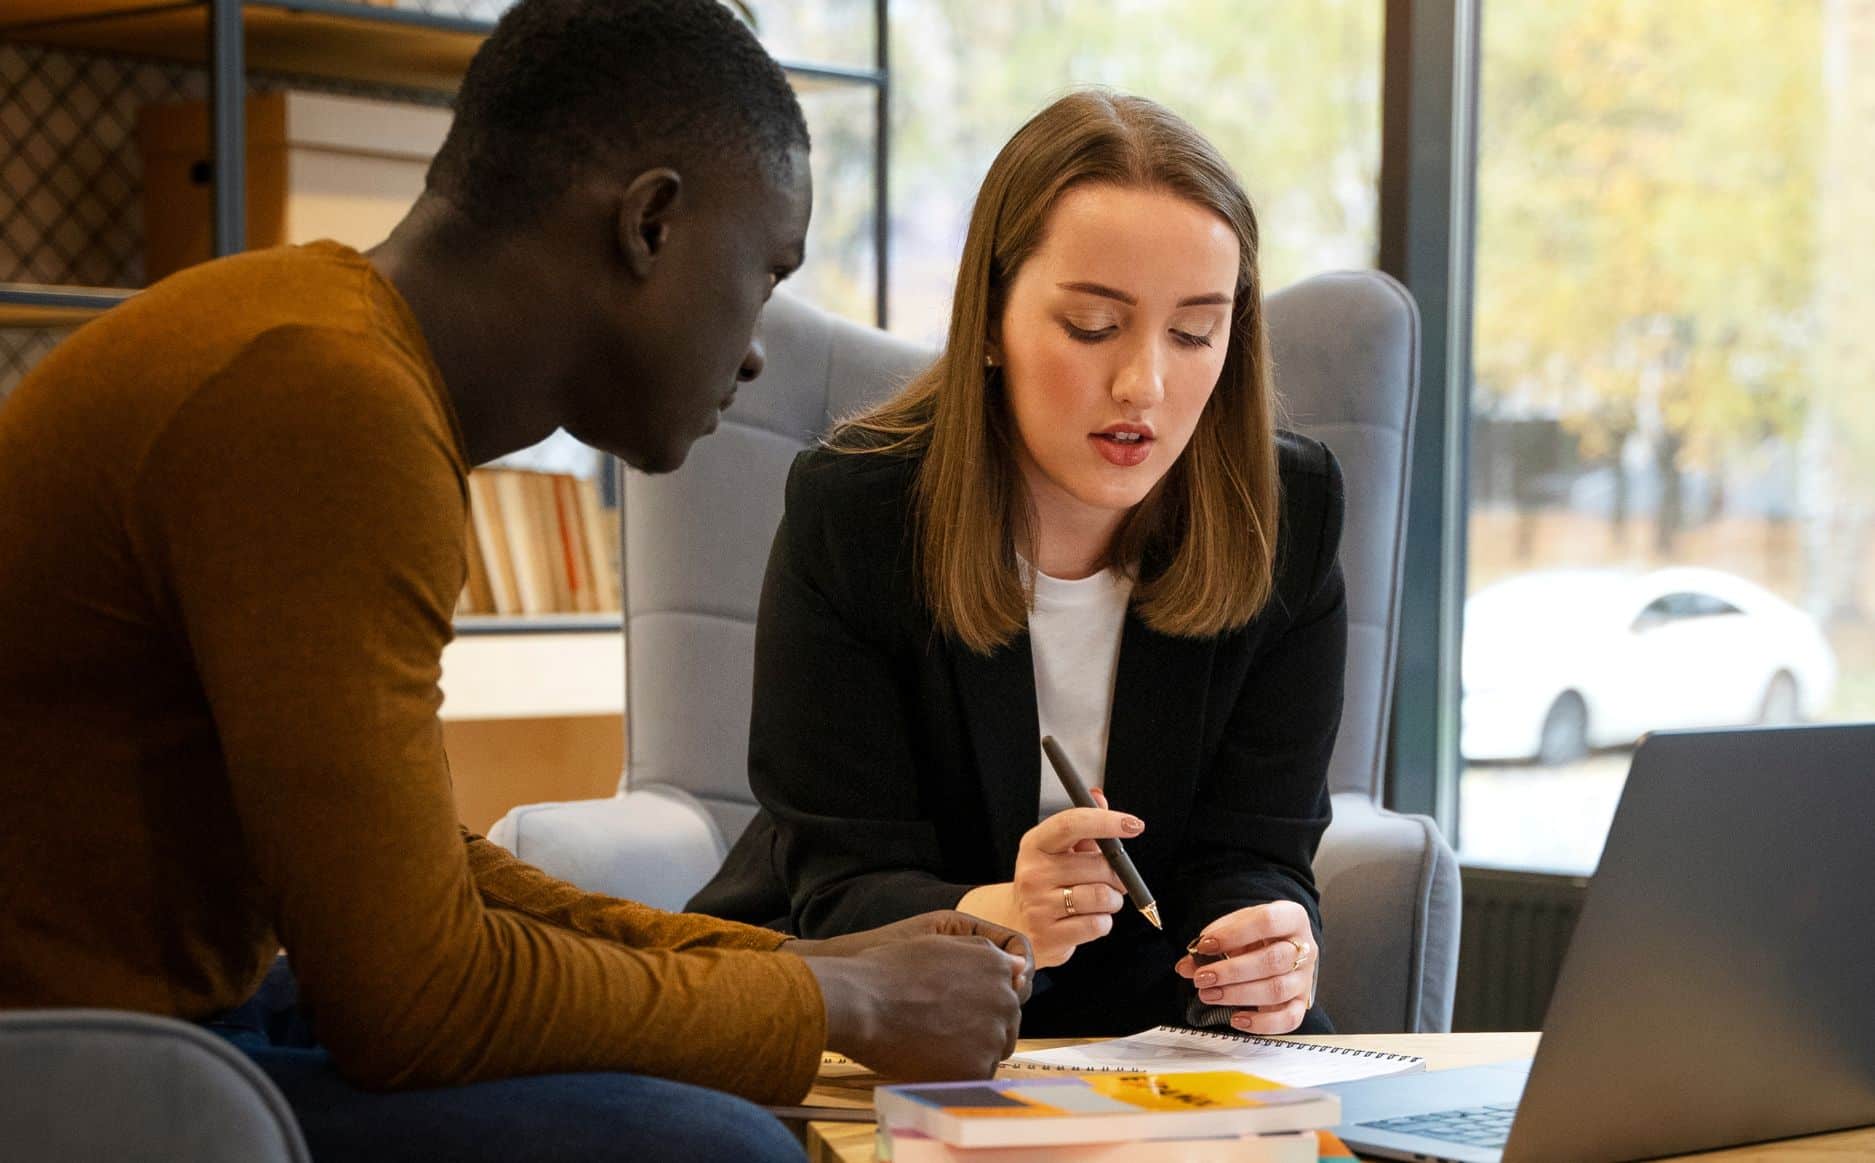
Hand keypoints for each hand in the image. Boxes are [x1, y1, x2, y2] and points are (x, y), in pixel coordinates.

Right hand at [795, 919, 1026, 1080]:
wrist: (862, 1003)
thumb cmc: (890, 971)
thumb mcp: (942, 943)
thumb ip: (984, 954)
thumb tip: (1020, 967)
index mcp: (998, 967)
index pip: (1006, 993)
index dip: (979, 1004)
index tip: (954, 1009)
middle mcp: (1005, 1000)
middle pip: (1004, 1024)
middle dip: (979, 1028)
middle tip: (940, 1030)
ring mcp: (993, 1035)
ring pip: (993, 1051)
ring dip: (971, 1051)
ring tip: (932, 1045)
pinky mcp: (978, 1069)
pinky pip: (978, 1076)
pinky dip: (959, 1073)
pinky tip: (931, 1062)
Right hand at [956, 790, 1140, 968]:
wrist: (1013, 925)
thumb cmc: (1043, 884)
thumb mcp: (1056, 852)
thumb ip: (1082, 827)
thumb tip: (1099, 798)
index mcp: (1035, 845)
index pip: (1072, 824)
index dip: (1106, 821)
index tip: (1133, 824)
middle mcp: (1033, 873)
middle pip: (1098, 865)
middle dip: (1117, 874)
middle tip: (1114, 879)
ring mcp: (1039, 906)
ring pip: (1102, 896)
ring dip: (1112, 900)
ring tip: (1100, 901)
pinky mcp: (1049, 936)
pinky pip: (1097, 924)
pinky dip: (1103, 922)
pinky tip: (1088, 919)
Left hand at [1173, 900, 1317, 1034]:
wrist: (1281, 946)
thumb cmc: (1257, 935)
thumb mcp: (1237, 927)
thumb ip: (1213, 942)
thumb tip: (1187, 965)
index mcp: (1291, 918)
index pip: (1267, 922)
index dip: (1232, 935)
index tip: (1204, 946)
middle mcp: (1305, 949)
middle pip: (1272, 960)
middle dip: (1231, 971)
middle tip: (1202, 977)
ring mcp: (1304, 978)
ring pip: (1277, 990)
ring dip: (1238, 994)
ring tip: (1209, 994)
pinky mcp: (1302, 1003)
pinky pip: (1289, 1019)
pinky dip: (1261, 1023)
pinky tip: (1236, 1018)